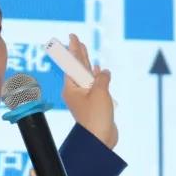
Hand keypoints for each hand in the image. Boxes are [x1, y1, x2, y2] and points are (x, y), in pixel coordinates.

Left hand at [61, 33, 117, 148]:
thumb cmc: (96, 117)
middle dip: (78, 53)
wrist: (100, 138)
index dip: (73, 49)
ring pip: (86, 75)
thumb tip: (103, 71)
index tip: (71, 38)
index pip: (72, 64)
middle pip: (77, 67)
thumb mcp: (100, 92)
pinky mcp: (94, 103)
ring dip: (87, 63)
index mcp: (72, 88)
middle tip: (75, 39)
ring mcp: (85, 97)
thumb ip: (102, 78)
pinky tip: (98, 69)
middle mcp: (76, 91)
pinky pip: (94, 85)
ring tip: (85, 50)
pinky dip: (96, 76)